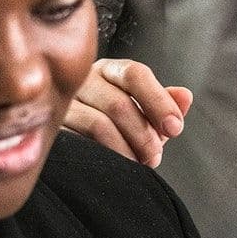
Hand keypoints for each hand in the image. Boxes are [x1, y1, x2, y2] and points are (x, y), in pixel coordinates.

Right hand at [64, 58, 192, 166]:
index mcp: (109, 71)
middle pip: (118, 103)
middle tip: (154, 157)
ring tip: (136, 165)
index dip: (159, 102)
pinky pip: (78, 145)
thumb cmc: (116, 129)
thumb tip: (185, 96)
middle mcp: (83, 81)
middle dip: (144, 135)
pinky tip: (112, 166)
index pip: (135, 74)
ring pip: (98, 125)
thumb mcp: (144, 116)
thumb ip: (164, 106)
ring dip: (125, 150)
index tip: (175, 128)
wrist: (77, 152)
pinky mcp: (50, 130)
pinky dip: (102, 157)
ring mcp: (62, 105)